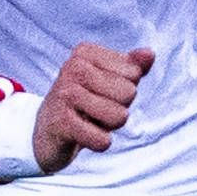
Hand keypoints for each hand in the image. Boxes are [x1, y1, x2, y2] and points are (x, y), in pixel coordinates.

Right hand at [35, 42, 152, 173]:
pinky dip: (99, 143)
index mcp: (85, 53)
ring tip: (88, 120)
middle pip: (129, 93)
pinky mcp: (60, 122)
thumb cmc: (85, 103)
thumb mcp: (110, 82)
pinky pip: (103, 140)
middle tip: (93, 110)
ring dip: (109, 126)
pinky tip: (83, 136)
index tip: (99, 93)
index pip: (134, 74)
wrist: (46, 133)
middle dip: (118, 108)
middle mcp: (72, 67)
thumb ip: (133, 66)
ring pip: (119, 116)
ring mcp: (64, 94)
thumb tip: (150, 53)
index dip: (124, 90)